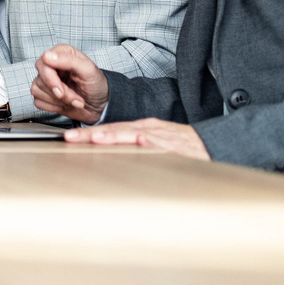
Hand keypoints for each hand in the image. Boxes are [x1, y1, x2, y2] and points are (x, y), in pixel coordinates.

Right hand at [32, 44, 109, 123]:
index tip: (61, 91)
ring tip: (74, 100)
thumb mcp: (89, 70)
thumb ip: (69, 60)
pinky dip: (53, 107)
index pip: (43, 63)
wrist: (100, 106)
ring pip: (37, 91)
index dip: (51, 79)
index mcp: (61, 54)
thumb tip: (47, 56)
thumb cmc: (97, 85)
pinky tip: (65, 104)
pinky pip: (38, 101)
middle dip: (59, 93)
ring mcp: (46, 80)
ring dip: (58, 101)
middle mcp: (51, 65)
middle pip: (40, 79)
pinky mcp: (44, 94)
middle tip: (75, 98)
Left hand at [62, 118, 209, 159]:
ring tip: (95, 137)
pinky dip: (149, 141)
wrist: (214, 144)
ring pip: (133, 134)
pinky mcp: (177, 145)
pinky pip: (161, 143)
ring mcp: (162, 137)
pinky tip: (138, 141)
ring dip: (113, 135)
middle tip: (70, 137)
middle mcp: (149, 130)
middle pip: (115, 130)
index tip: (69, 137)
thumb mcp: (155, 144)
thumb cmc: (184, 148)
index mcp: (142, 129)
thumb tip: (110, 155)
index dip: (90, 133)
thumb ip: (135, 148)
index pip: (110, 130)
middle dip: (91, 134)